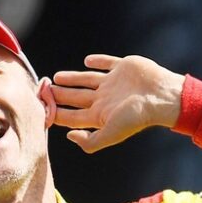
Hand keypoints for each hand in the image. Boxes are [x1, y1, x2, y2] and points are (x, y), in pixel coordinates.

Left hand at [42, 54, 184, 153]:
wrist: (161, 97)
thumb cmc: (137, 117)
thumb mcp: (111, 134)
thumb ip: (90, 141)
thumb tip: (69, 136)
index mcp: (100, 115)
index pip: (72, 116)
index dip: (55, 112)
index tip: (40, 107)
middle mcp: (105, 100)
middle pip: (76, 98)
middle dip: (59, 96)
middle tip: (43, 90)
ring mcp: (113, 84)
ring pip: (86, 80)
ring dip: (71, 79)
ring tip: (56, 77)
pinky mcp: (123, 68)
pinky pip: (106, 63)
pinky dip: (97, 61)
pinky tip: (87, 60)